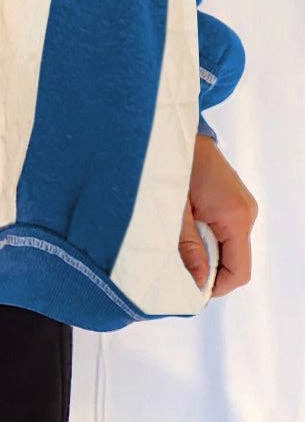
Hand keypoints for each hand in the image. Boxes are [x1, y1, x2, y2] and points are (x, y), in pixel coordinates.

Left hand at [178, 135, 257, 296]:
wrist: (179, 132)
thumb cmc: (174, 165)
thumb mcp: (175, 210)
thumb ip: (188, 246)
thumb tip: (199, 282)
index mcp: (235, 217)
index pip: (239, 272)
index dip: (216, 286)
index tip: (190, 288)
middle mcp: (246, 213)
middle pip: (235, 261)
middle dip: (208, 269)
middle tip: (177, 263)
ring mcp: (243, 206)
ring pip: (230, 247)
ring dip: (206, 251)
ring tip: (179, 240)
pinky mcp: (235, 201)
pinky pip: (226, 231)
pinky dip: (208, 236)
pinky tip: (187, 226)